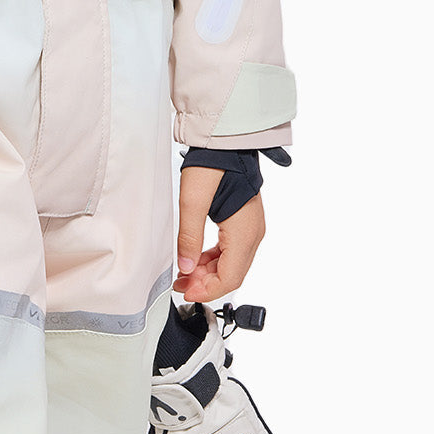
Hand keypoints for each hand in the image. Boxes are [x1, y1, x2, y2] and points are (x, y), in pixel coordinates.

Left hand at [173, 166, 263, 302]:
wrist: (226, 141)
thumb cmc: (213, 164)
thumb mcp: (192, 200)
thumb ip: (189, 238)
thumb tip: (186, 269)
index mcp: (244, 233)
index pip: (230, 278)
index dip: (207, 291)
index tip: (186, 291)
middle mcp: (253, 234)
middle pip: (232, 274)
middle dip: (205, 283)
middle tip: (180, 282)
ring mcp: (251, 228)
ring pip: (232, 264)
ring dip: (209, 272)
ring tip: (184, 272)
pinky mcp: (245, 222)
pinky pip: (232, 250)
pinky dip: (214, 259)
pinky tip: (197, 258)